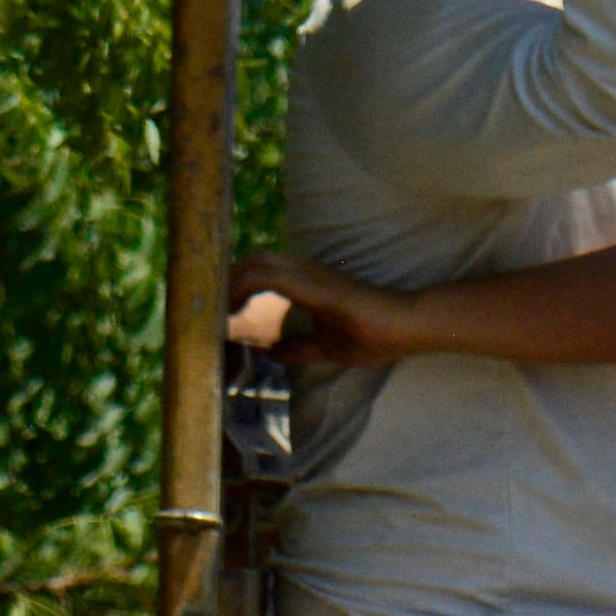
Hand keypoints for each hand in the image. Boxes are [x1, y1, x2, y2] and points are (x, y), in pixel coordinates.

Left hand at [226, 254, 430, 370]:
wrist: (408, 325)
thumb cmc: (378, 334)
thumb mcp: (330, 348)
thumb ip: (301, 349)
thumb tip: (273, 354)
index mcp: (308, 284)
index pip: (262, 271)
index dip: (236, 284)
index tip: (218, 310)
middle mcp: (305, 272)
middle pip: (252, 260)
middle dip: (225, 279)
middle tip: (207, 307)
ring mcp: (310, 274)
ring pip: (256, 262)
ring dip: (229, 281)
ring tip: (214, 307)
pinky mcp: (314, 284)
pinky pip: (268, 277)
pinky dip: (244, 287)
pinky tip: (232, 308)